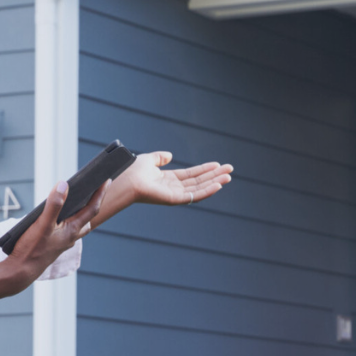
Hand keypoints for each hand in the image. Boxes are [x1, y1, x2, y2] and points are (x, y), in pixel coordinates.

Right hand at [7, 179, 106, 274]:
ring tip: (81, 200)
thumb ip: (54, 205)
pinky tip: (60, 217)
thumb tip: (64, 185)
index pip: (92, 209)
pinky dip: (69, 221)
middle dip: (94, 203)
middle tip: (97, 189)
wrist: (20, 272)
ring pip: (79, 226)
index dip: (100, 194)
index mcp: (72, 231)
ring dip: (82, 213)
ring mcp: (63, 243)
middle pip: (88, 217)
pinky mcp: (54, 246)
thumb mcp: (42, 224)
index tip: (107, 180)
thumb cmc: (31, 249)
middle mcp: (71, 237)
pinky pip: (68, 231)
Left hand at [117, 151, 232, 205]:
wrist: (125, 179)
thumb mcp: (149, 160)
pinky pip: (194, 195)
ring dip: (215, 182)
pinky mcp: (175, 199)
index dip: (205, 169)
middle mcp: (173, 188)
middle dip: (215, 175)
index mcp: (168, 179)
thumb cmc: (132, 171)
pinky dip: (207, 191)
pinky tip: (218, 185)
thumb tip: (169, 155)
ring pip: (199, 188)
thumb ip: (159, 157)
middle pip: (199, 181)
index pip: (191, 175)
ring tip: (228, 177)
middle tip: (230, 170)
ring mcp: (175, 194)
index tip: (218, 164)